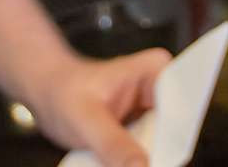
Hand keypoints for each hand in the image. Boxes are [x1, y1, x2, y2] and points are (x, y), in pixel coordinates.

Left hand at [21, 48, 169, 166]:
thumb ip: (113, 144)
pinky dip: (137, 164)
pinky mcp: (144, 132)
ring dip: (147, 162)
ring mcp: (154, 112)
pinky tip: (116, 164)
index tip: (151, 162)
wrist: (48, 94)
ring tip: (112, 157)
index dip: (170, 141)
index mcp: (156, 70)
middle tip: (132, 164)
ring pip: (163, 147)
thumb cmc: (63, 92)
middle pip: (174, 132)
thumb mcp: (84, 119)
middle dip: (157, 155)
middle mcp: (161, 89)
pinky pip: (149, 154)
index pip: (179, 110)